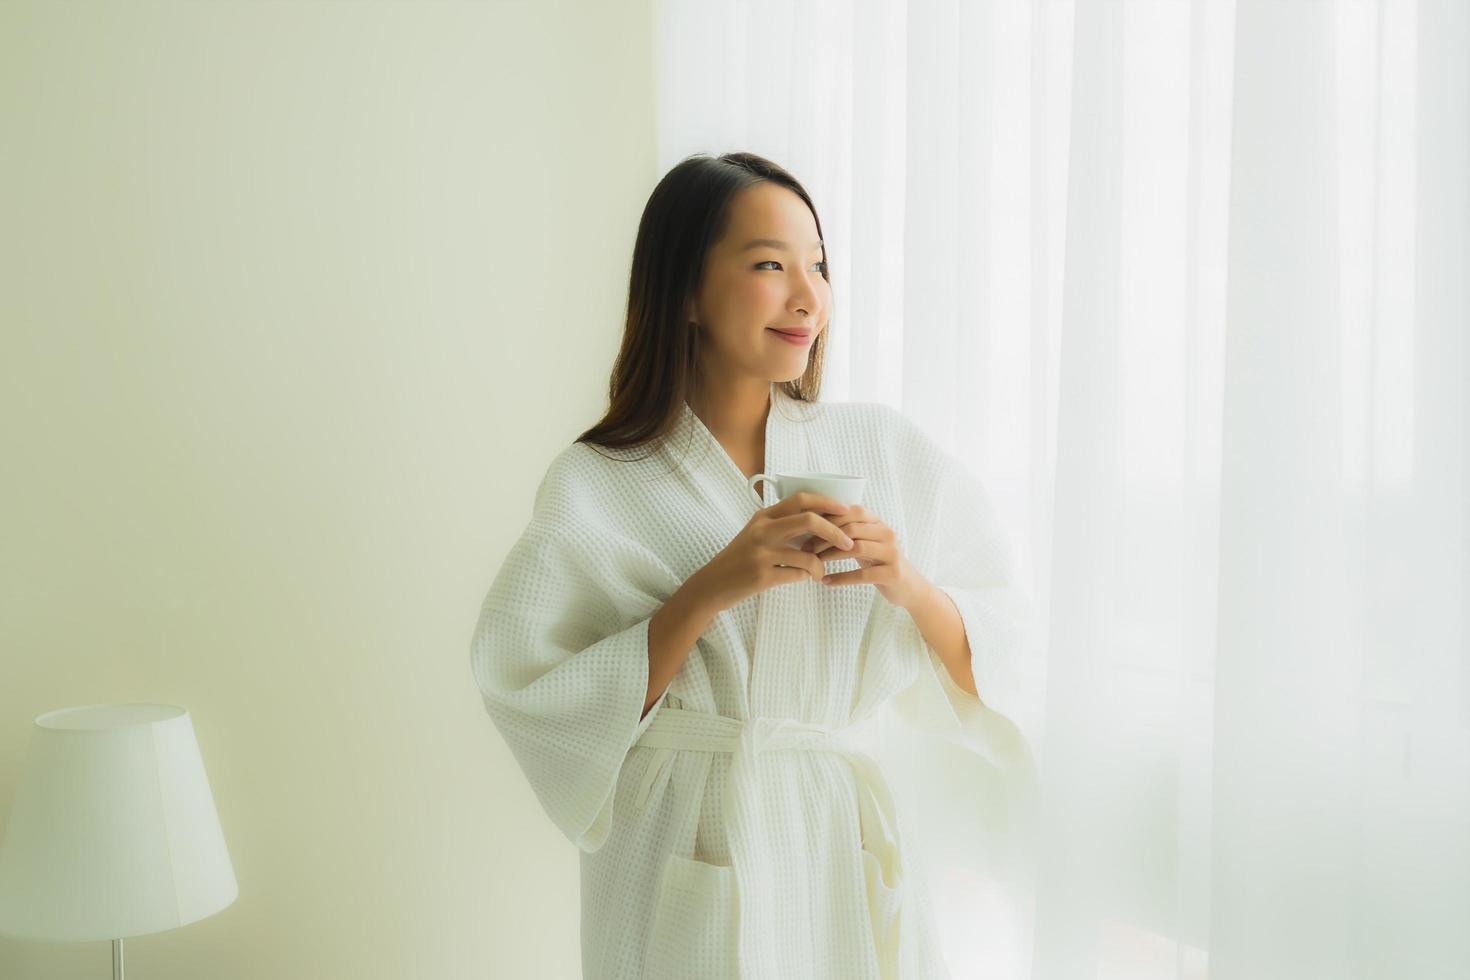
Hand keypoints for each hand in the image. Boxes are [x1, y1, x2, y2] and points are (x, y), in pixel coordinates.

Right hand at [691, 492, 856, 612]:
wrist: (712, 584)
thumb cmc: (739, 559)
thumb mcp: (756, 534)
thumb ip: (781, 525)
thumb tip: (820, 521)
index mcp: (764, 516)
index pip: (800, 499)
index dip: (827, 502)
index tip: (846, 509)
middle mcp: (762, 530)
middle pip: (809, 520)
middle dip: (835, 531)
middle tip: (849, 543)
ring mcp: (761, 553)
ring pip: (808, 555)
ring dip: (821, 566)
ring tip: (820, 572)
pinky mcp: (762, 576)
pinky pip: (798, 575)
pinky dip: (807, 577)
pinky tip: (804, 579)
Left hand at [800, 503, 927, 609]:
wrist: (909, 587)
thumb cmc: (879, 563)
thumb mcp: (867, 542)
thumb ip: (849, 531)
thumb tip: (814, 524)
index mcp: (879, 523)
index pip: (853, 511)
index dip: (829, 518)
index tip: (808, 529)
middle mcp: (887, 534)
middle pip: (852, 528)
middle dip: (825, 537)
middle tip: (806, 548)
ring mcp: (892, 553)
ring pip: (856, 548)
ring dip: (831, 555)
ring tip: (814, 563)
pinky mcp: (892, 573)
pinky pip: (862, 574)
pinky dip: (841, 578)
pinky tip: (826, 581)